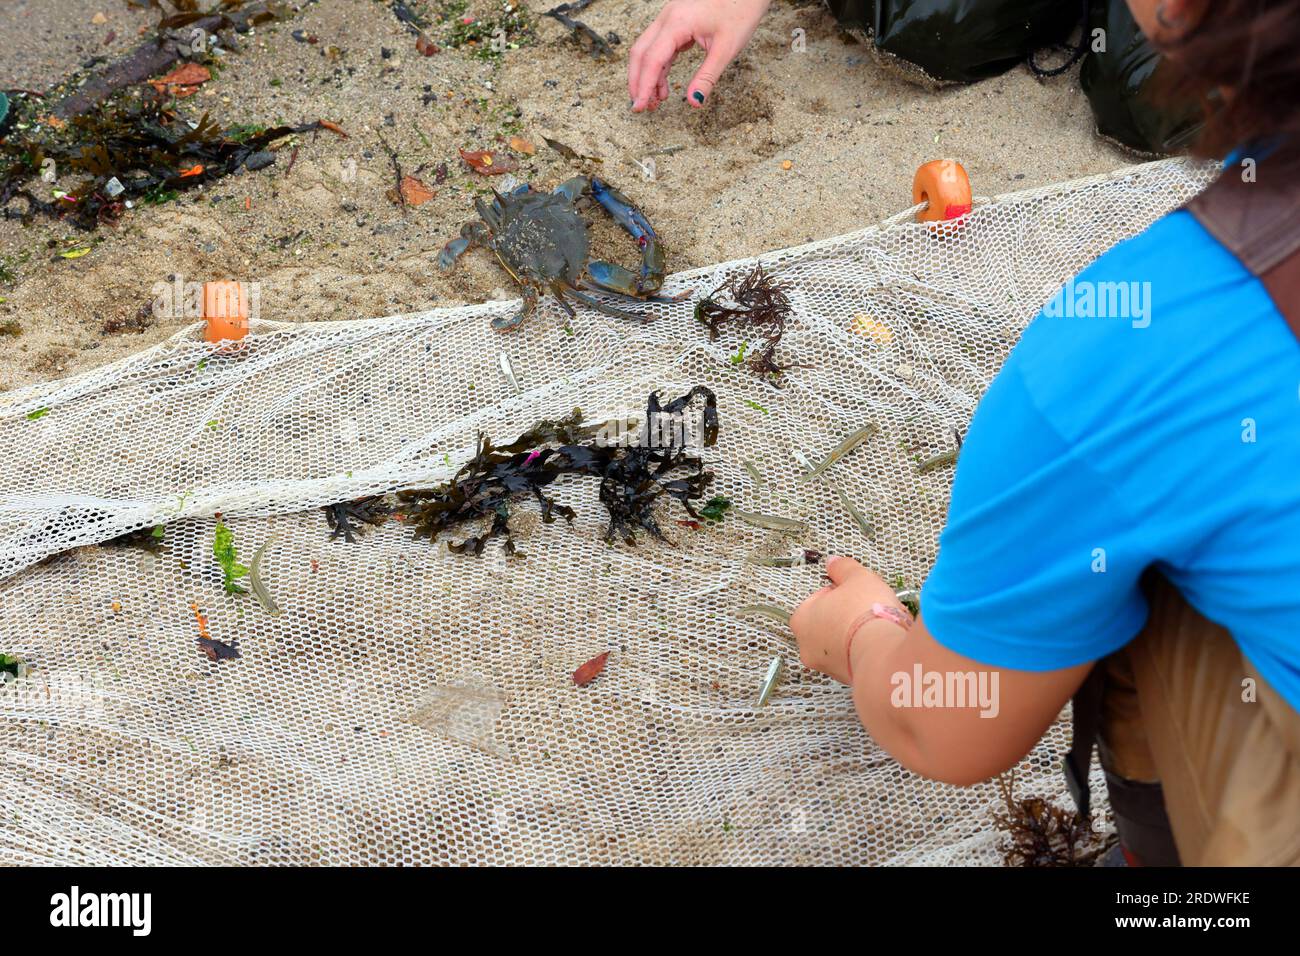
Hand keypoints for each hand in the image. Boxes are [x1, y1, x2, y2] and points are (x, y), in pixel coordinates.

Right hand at [627, 0, 771, 111]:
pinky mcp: (675, 22)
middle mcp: (667, 18)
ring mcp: (669, 18)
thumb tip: (694, 101)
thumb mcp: (726, 49)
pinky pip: (659, 46)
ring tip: (656, 101)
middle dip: (638, 82)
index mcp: (677, 23)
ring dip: (647, 76)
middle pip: (640, 54)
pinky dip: (658, 67)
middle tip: (641, 108)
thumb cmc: (740, 12)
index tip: (640, 107)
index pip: (652, 60)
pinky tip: (663, 85)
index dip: (644, 86)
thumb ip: (707, 77)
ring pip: (647, 50)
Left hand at [790, 556, 908, 683]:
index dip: (839, 593)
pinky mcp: (847, 679)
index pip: (817, 599)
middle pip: (830, 623)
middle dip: (849, 615)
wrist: (882, 653)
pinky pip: (857, 658)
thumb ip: (842, 568)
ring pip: (844, 642)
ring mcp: (827, 666)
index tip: (854, 592)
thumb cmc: (863, 612)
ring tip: (880, 625)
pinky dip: (868, 650)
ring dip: (860, 633)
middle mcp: (808, 647)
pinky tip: (884, 641)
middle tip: (868, 607)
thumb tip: (834, 562)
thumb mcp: (856, 577)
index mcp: (801, 620)